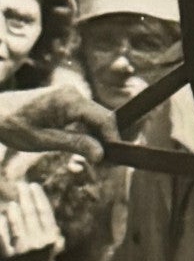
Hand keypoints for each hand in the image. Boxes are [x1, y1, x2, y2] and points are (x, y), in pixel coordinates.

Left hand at [0, 87, 116, 159]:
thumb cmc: (11, 125)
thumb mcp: (42, 139)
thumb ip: (75, 144)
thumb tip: (102, 154)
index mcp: (69, 99)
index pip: (104, 119)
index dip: (113, 140)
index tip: (115, 161)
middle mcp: (73, 93)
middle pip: (102, 119)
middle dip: (106, 142)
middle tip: (106, 167)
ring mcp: (70, 96)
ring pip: (95, 120)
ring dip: (98, 140)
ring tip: (96, 162)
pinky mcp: (66, 102)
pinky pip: (85, 118)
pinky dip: (88, 134)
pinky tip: (86, 150)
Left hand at [0, 181, 63, 260]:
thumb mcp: (53, 246)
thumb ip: (49, 229)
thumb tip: (37, 205)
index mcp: (52, 239)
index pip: (45, 212)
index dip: (38, 197)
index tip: (33, 186)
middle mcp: (38, 243)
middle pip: (30, 214)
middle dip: (25, 197)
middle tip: (21, 186)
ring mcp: (23, 250)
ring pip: (16, 223)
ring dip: (13, 209)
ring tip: (11, 203)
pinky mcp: (8, 257)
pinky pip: (3, 235)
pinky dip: (1, 224)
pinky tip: (1, 217)